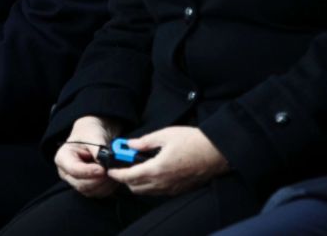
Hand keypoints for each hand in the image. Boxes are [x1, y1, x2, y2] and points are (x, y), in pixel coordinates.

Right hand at [55, 116, 120, 197]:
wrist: (97, 133)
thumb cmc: (92, 131)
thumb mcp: (94, 134)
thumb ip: (98, 150)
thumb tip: (105, 164)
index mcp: (63, 158)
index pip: (74, 170)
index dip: (89, 172)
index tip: (103, 169)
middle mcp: (67, 173)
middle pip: (82, 184)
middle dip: (99, 179)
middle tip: (112, 170)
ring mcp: (77, 181)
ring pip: (91, 191)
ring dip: (105, 184)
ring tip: (114, 171)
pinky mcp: (88, 187)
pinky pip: (99, 193)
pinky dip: (109, 187)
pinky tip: (114, 176)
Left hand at [107, 126, 228, 195]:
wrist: (216, 152)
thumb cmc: (193, 141)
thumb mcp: (166, 135)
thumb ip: (145, 141)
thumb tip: (130, 144)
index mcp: (156, 169)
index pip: (129, 177)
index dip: (117, 174)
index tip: (111, 170)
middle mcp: (162, 183)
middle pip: (135, 188)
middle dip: (126, 179)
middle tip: (123, 167)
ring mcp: (171, 189)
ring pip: (146, 192)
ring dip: (138, 184)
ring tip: (137, 169)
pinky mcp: (179, 190)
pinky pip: (158, 192)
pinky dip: (150, 186)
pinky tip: (154, 173)